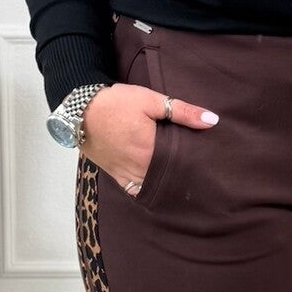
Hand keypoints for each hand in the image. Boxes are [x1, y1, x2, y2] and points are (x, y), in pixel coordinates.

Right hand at [79, 82, 217, 193]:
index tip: (208, 166)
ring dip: (165, 186)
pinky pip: (134, 190)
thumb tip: (212, 120)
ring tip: (183, 182)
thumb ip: (183, 112)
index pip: (182, 166)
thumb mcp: (151, 101)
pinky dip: (146, 190)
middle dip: (183, 178)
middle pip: (168, 180)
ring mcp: (125, 174)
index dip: (196, 167)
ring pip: (152, 187)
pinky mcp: (114, 174)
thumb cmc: (116, 103)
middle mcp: (139, 167)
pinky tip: (157, 187)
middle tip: (200, 175)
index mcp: (151, 150)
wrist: (78, 109)